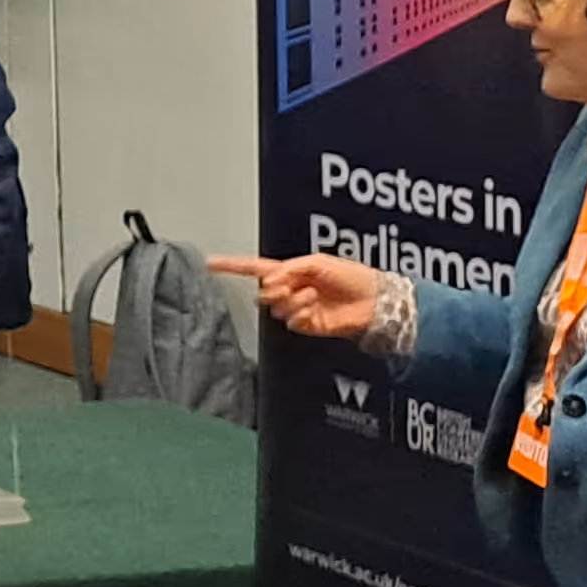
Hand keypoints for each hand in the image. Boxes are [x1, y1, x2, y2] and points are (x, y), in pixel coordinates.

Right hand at [206, 252, 386, 339]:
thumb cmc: (353, 277)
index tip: (211, 263)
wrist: (375, 301)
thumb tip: (271, 282)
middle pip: (264, 291)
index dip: (232, 265)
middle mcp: (292, 289)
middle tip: (289, 286)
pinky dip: (301, 313)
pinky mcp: (308, 325)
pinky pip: (291, 321)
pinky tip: (314, 309)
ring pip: (277, 308)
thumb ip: (290, 268)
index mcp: (292, 270)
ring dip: (293, 301)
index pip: (254, 267)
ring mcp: (299, 308)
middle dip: (274, 289)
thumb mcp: (318, 262)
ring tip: (311, 296)